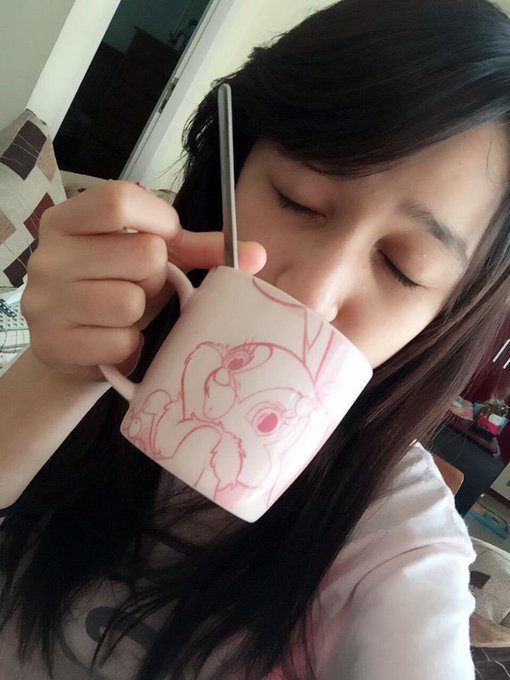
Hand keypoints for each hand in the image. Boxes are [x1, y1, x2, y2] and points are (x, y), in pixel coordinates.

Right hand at [21, 181, 265, 381]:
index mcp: (68, 219)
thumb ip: (199, 247)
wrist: (76, 344)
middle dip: (155, 275)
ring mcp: (45, 301)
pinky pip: (120, 342)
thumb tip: (257, 254)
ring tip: (123, 314)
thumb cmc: (116, 287)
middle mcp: (48, 255)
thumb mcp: (154, 257)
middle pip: (142, 253)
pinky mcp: (52, 344)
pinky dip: (128, 345)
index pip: (120, 200)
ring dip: (140, 312)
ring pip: (130, 302)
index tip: (165, 241)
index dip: (159, 222)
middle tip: (137, 285)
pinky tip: (114, 340)